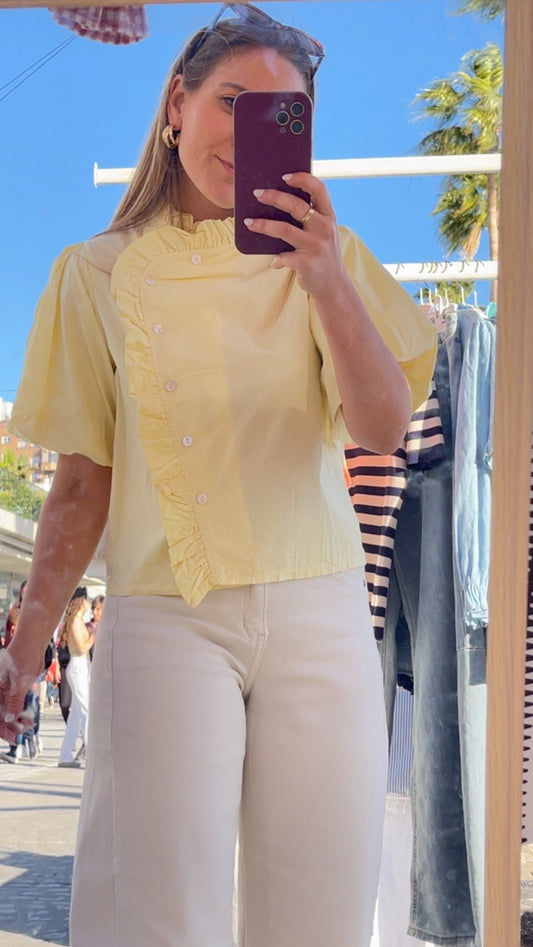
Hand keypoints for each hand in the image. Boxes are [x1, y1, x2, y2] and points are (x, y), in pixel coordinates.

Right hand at [0, 645, 40, 743]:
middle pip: (0, 716)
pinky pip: (16, 707)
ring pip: (8, 713)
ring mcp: (7, 692)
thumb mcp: (19, 680)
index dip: (1, 728)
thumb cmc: (22, 655)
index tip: (11, 737)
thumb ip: (14, 700)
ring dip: (16, 722)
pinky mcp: (16, 691)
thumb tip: (9, 718)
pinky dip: (21, 715)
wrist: (33, 643)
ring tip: (27, 727)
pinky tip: (28, 720)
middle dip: (9, 727)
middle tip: (20, 734)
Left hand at [244, 172, 346, 298]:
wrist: (333, 286)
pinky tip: (274, 262)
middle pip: (297, 206)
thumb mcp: (323, 233)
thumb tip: (277, 203)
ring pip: (284, 229)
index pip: (319, 189)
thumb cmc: (322, 255)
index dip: (303, 179)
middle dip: (274, 197)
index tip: (285, 176)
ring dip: (264, 225)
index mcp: (329, 217)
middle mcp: (324, 229)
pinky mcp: (307, 263)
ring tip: (249, 222)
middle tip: (257, 193)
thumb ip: (310, 219)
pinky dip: (277, 259)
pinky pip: (284, 256)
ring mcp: (316, 246)